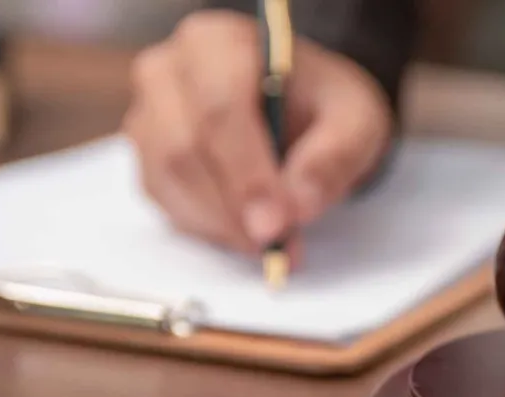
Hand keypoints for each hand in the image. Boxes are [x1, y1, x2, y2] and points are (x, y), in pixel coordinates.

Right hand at [122, 10, 392, 258]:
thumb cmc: (325, 106)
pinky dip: (207, 227)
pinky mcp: (148, 156)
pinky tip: (247, 234)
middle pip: (184, 146)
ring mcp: (150, 114)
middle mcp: (170, 71)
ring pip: (167, 179)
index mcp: (220, 43)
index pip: (221, 107)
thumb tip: (298, 206)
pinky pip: (165, 201)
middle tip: (276, 244)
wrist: (303, 111)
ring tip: (272, 244)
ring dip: (220, 223)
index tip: (276, 223)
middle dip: (233, 207)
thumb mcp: (356, 122)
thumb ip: (333, 158)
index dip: (247, 173)